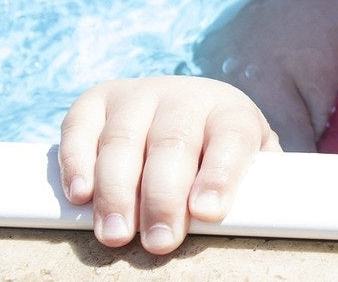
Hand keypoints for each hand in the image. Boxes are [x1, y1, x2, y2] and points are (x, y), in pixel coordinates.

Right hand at [59, 76, 280, 254]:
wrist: (186, 105)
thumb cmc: (219, 151)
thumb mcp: (249, 161)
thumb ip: (254, 185)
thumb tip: (260, 220)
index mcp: (230, 112)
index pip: (231, 138)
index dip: (220, 174)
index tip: (208, 212)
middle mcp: (184, 97)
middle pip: (173, 142)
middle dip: (164, 196)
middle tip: (161, 242)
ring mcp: (138, 95)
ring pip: (124, 139)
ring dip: (117, 190)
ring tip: (117, 234)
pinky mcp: (97, 102)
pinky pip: (79, 127)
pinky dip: (77, 161)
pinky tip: (81, 195)